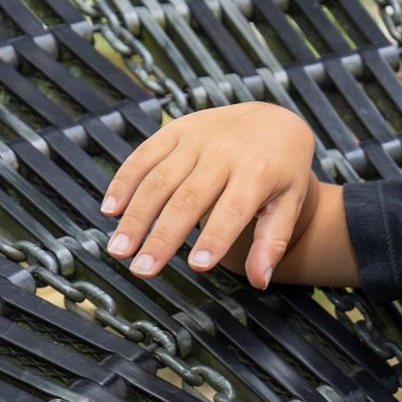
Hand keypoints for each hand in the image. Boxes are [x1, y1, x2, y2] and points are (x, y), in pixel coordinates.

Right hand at [102, 102, 316, 288]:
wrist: (273, 120)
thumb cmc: (281, 170)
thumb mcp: (290, 202)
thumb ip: (273, 241)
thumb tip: (260, 280)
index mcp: (258, 172)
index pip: (233, 210)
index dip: (215, 238)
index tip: (197, 267)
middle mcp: (224, 153)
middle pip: (188, 199)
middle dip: (162, 237)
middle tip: (143, 270)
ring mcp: (197, 139)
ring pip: (159, 180)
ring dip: (136, 216)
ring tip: (119, 250)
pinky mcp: (175, 130)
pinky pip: (144, 156)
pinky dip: (124, 182)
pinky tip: (111, 209)